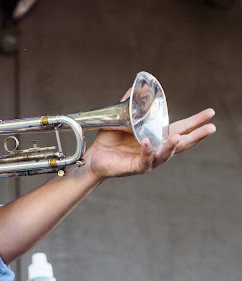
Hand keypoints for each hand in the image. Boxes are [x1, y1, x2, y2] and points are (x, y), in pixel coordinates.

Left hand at [85, 106, 215, 180]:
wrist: (94, 157)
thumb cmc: (110, 140)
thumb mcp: (121, 120)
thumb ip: (130, 105)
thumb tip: (136, 88)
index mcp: (156, 137)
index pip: (180, 129)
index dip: (195, 122)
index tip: (210, 113)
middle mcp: (156, 149)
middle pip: (181, 144)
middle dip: (196, 136)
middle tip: (211, 128)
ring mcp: (148, 160)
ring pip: (165, 155)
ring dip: (173, 146)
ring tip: (180, 137)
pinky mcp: (136, 167)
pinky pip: (145, 160)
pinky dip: (147, 151)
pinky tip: (148, 142)